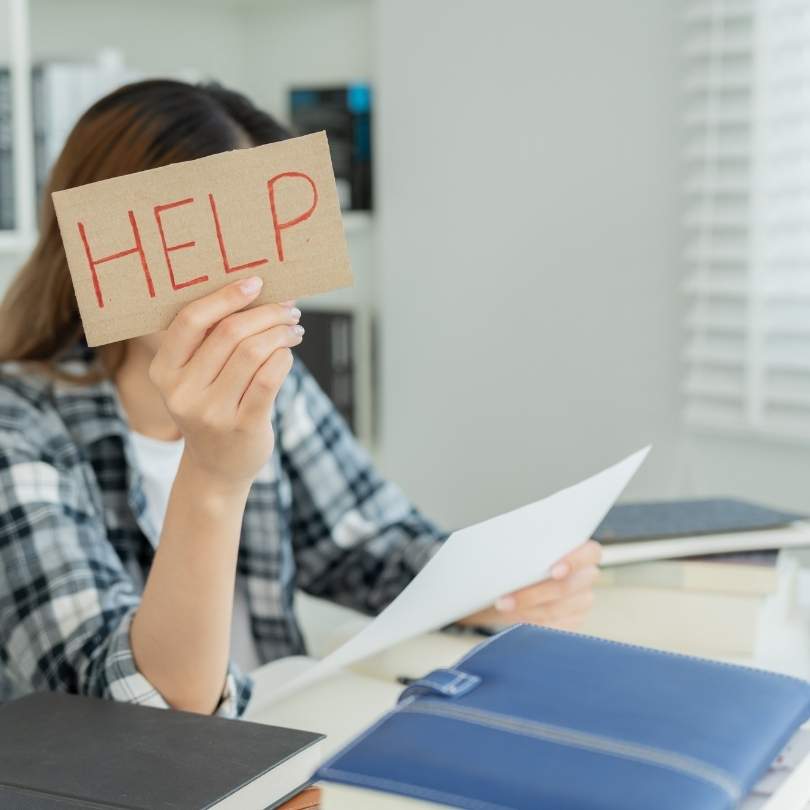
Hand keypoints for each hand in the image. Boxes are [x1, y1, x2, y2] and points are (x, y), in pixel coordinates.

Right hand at [148, 276, 302, 490]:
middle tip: (288, 308)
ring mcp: (211, 413)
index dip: (225, 297)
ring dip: (280, 333)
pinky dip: (284, 358)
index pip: (190, 321)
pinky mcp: (242, 427)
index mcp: (164, 371)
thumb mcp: (196, 377)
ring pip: (253, 352)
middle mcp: (182, 392)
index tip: (255, 282)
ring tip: (294, 328)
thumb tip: (257, 290)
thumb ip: (212, 341)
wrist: (218, 467)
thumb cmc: (213, 407)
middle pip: (229, 333)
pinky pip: (269, 378)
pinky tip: (288, 354)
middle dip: (266, 313)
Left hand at [459, 540, 601, 630]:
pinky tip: (514, 618)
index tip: (553, 572)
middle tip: (504, 600)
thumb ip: (529, 550)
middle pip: (566, 587)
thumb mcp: (528, 550)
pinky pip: (553, 628)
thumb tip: (509, 553)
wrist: (519, 583)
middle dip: (532, 594)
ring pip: (555, 610)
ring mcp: (582, 602)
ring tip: (501, 606)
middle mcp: (587, 577)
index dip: (574, 562)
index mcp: (585, 552)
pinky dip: (530, 623)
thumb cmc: (525, 559)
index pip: (590, 553)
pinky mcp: (573, 622)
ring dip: (524, 610)